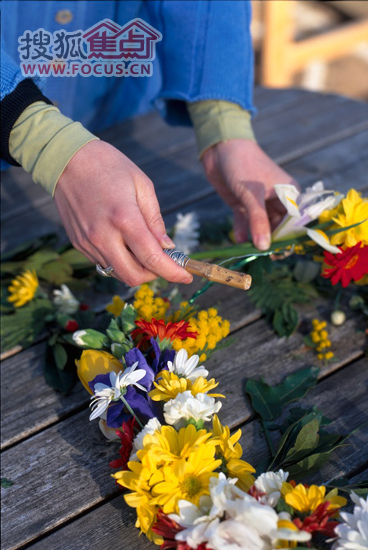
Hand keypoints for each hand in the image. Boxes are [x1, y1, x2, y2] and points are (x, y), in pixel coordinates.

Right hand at [54, 140, 192, 285]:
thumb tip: (167, 247)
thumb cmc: (108, 166)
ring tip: (142, 250)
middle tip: (162, 262)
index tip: (185, 277)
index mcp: (125, 219)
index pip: (153, 259)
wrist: (66, 159)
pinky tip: (123, 244)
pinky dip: (119, 261)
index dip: (173, 273)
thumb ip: (155, 220)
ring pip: (117, 273)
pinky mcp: (78, 244)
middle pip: (134, 276)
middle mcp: (104, 236)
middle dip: (153, 275)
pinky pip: (103, 263)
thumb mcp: (142, 185)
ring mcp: (88, 242)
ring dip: (135, 269)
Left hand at [201, 140, 297, 249]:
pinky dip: (243, 232)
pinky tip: (239, 241)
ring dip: (256, 239)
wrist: (219, 149)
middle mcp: (277, 200)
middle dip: (272, 242)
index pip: (296, 221)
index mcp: (289, 194)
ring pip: (262, 227)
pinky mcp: (244, 205)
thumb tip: (265, 247)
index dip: (291, 238)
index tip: (282, 253)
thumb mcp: (252, 195)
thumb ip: (258, 221)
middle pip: (279, 227)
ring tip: (249, 252)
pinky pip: (246, 223)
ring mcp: (260, 204)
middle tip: (265, 257)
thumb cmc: (243, 165)